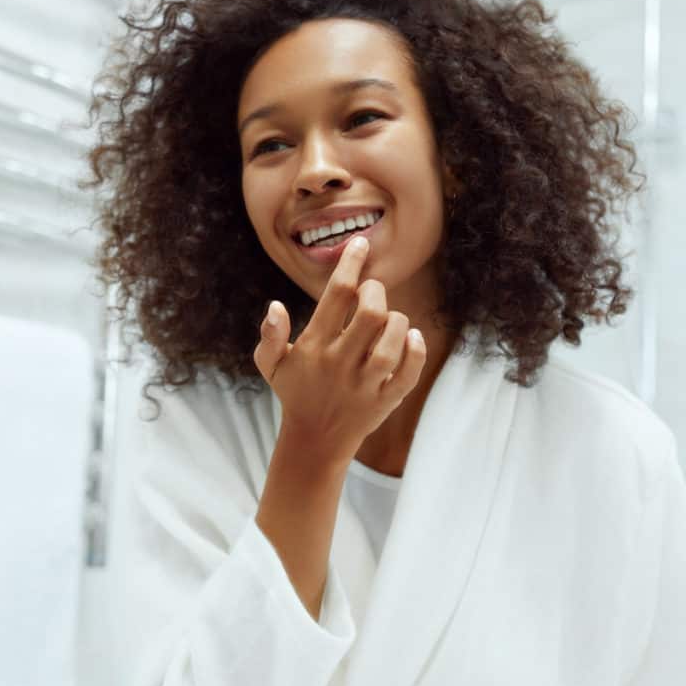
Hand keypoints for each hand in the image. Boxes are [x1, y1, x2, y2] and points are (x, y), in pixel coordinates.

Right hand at [253, 236, 426, 471]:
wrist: (314, 441)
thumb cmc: (295, 392)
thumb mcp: (271, 365)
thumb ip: (270, 335)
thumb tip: (274, 305)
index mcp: (314, 347)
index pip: (336, 296)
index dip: (350, 264)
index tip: (359, 244)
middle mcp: (340, 364)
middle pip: (370, 314)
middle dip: (377, 291)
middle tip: (372, 291)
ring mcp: (364, 384)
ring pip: (391, 342)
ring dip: (396, 320)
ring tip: (388, 319)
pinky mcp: (385, 401)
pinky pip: (408, 373)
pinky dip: (415, 350)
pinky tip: (411, 336)